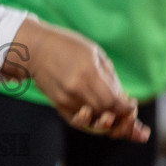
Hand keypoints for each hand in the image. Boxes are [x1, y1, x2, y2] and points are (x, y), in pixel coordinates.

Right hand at [7, 19, 148, 140]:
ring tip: (113, 114)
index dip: (126, 108)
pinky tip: (98, 115)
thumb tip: (121, 96)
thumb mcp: (93, 52)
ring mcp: (65, 99)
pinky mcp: (58, 104)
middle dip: (119, 115)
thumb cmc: (66, 45)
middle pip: (105, 112)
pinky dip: (91, 120)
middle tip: (126, 111)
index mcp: (88, 73)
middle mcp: (76, 89)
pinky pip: (78, 120)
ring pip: (92, 119)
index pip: (113, 101)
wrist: (34, 49)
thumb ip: (109, 76)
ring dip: (106, 119)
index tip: (131, 104)